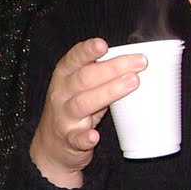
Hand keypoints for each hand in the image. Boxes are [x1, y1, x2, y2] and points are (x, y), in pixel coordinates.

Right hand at [29, 38, 145, 188]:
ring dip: (108, 92)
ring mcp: (64, 117)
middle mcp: (62, 94)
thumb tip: (135, 63)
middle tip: (139, 63)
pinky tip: (94, 135)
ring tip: (132, 83)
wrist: (51, 145)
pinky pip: (76, 138)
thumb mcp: (79, 87)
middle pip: (84, 78)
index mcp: (64, 76)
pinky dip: (85, 137)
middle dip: (112, 68)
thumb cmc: (73, 109)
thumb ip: (99, 75)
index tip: (104, 44)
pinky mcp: (69, 140)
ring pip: (83, 103)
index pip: (74, 59)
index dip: (88, 51)